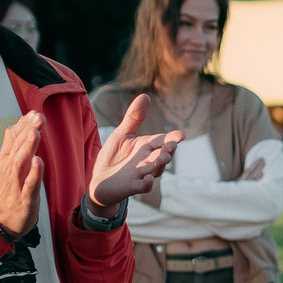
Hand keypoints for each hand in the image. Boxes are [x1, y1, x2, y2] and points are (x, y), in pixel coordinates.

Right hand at [0, 112, 43, 235]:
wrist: (1, 222)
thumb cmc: (9, 192)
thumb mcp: (8, 167)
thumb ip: (12, 147)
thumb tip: (15, 126)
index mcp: (6, 162)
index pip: (12, 140)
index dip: (22, 126)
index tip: (33, 112)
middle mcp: (9, 170)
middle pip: (17, 147)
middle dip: (27, 131)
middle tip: (37, 116)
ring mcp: (16, 184)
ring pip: (21, 163)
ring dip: (28, 147)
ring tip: (35, 133)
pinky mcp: (24, 198)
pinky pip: (29, 185)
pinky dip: (33, 173)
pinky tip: (38, 162)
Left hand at [88, 95, 182, 209]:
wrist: (99, 181)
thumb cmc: (113, 157)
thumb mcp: (122, 134)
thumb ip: (134, 118)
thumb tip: (145, 95)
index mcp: (146, 147)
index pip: (162, 141)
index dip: (173, 138)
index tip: (182, 134)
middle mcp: (147, 161)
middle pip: (162, 156)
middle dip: (168, 151)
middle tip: (173, 146)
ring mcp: (141, 175)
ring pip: (155, 170)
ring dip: (160, 165)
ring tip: (164, 158)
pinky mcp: (131, 187)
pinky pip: (142, 187)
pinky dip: (147, 184)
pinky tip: (148, 179)